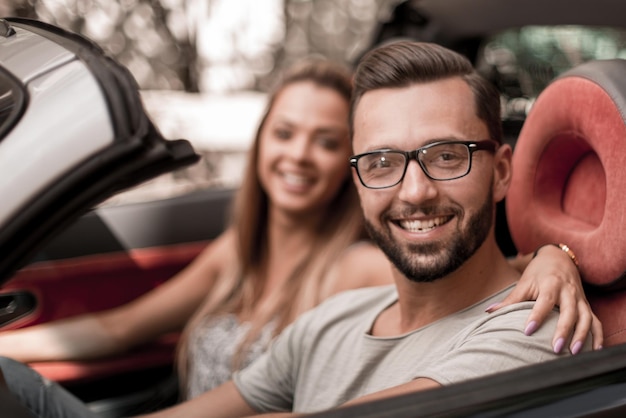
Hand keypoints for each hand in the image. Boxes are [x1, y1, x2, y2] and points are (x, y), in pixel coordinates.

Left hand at [487, 245, 602, 353]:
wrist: (558, 258)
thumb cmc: (538, 272)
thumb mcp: (524, 283)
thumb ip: (510, 300)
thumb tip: (489, 312)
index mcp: (551, 284)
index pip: (545, 301)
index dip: (537, 316)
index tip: (527, 331)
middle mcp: (568, 291)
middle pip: (569, 311)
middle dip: (564, 330)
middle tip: (555, 348)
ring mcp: (580, 298)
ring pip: (586, 317)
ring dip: (582, 335)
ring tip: (574, 352)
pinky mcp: (586, 304)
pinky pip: (596, 321)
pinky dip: (597, 335)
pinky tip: (595, 350)